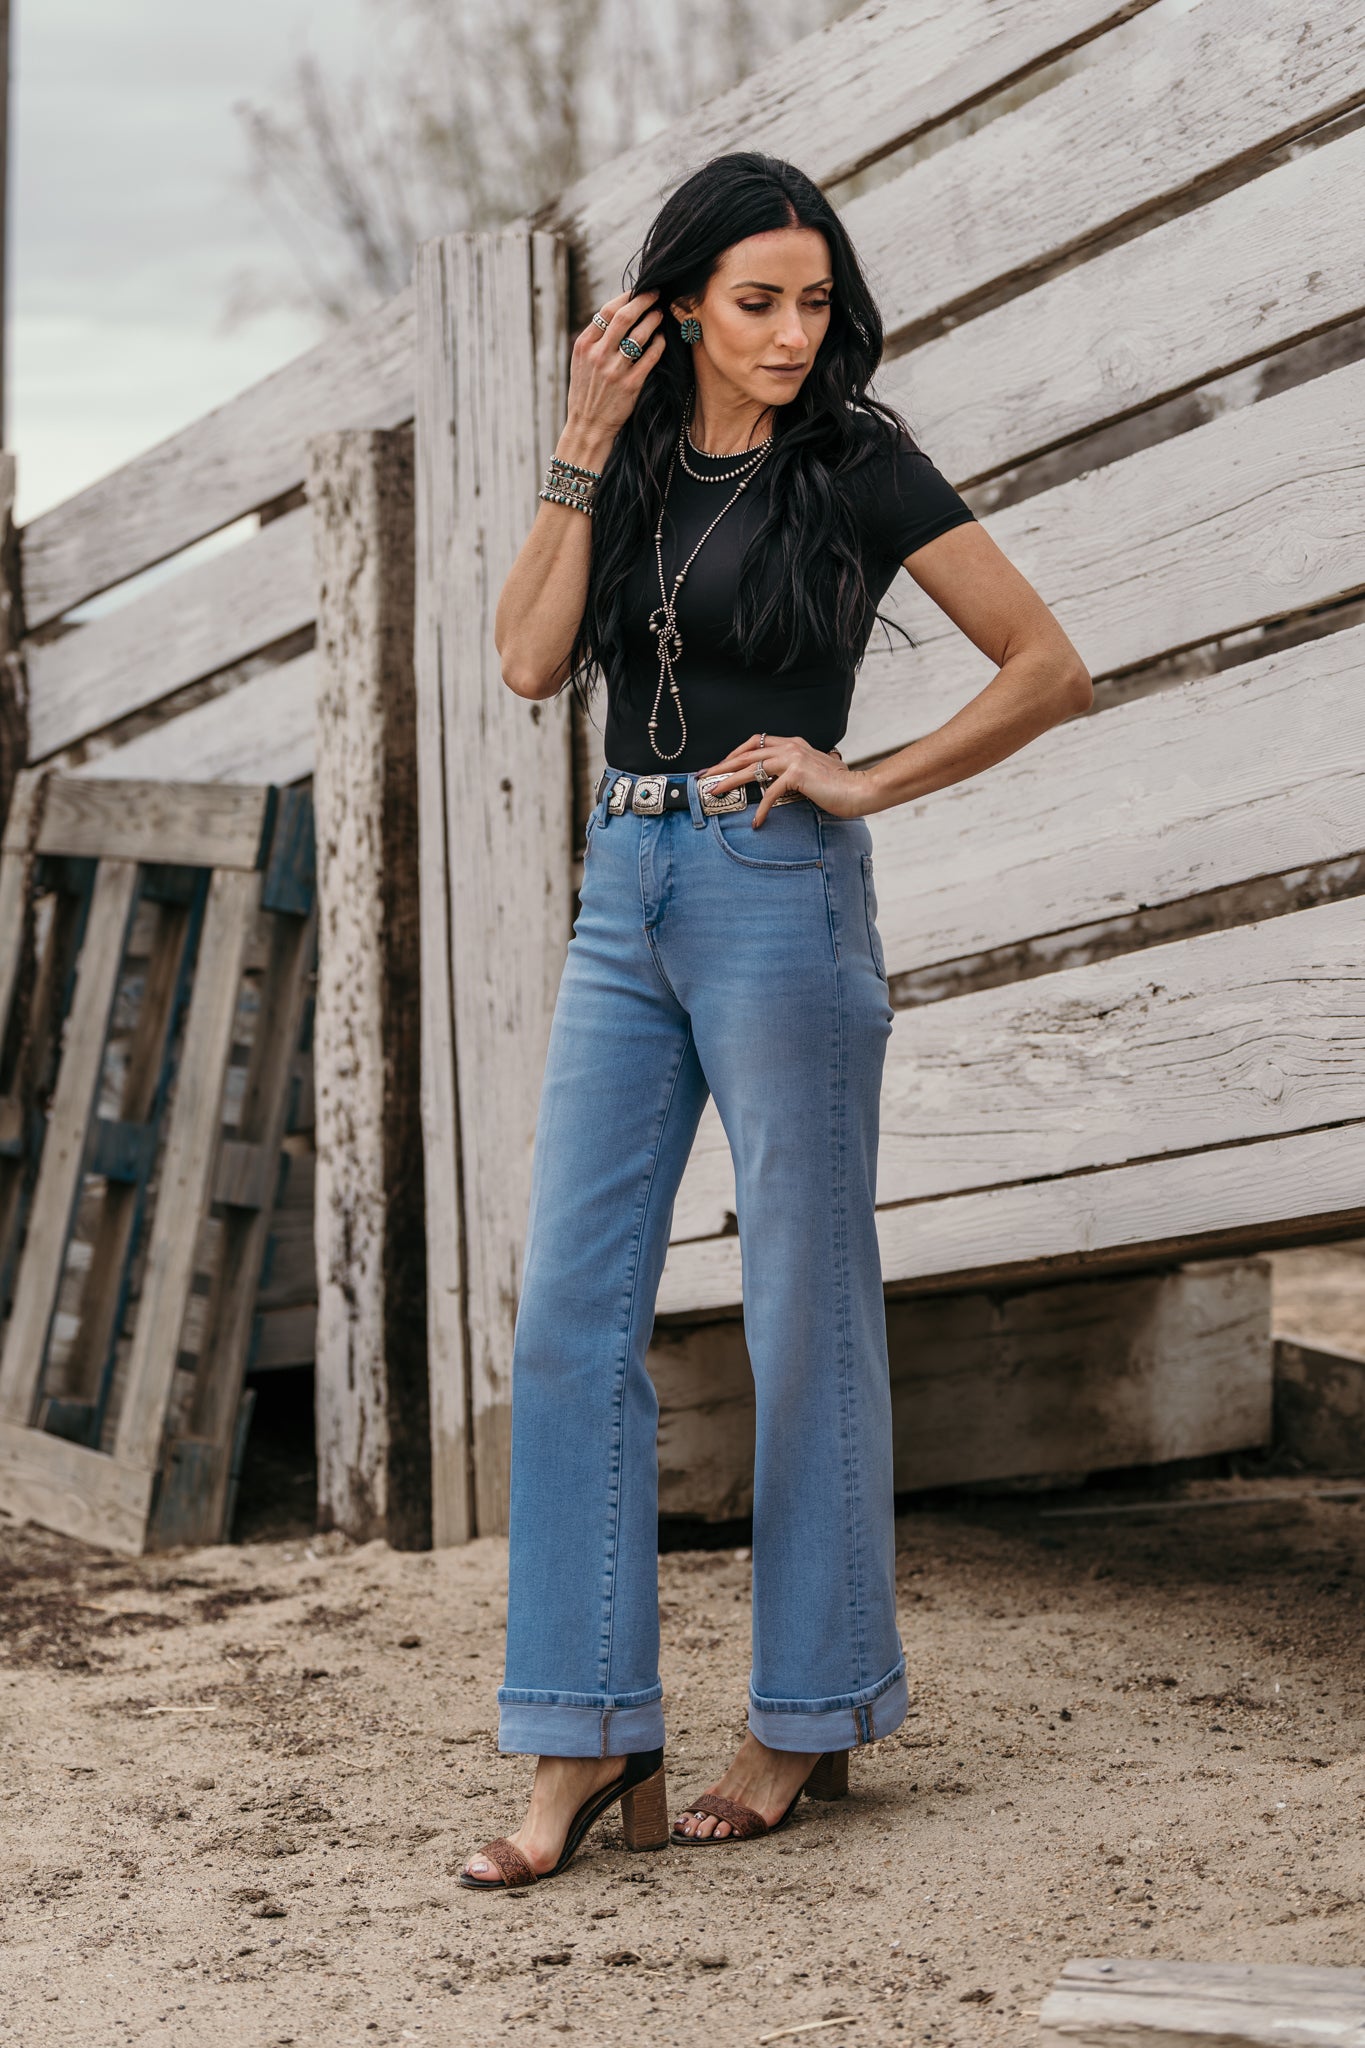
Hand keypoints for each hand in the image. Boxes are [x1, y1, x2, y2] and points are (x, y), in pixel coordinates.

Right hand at [564, 289, 664, 448]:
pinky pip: (651, 356)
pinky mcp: (631, 385)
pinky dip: (659, 343)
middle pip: (624, 316)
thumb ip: (595, 340)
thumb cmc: (586, 392)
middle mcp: (598, 355)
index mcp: (584, 346)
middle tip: (656, 294)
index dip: (626, 297)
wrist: (588, 426)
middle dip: (644, 300)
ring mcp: (615, 370)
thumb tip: (616, 314)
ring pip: (640, 334)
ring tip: (661, 314)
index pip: (606, 311)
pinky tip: (661, 339)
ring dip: (654, 319)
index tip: (638, 291)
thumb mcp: (581, 363)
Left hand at [699, 735, 876, 826]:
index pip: (756, 743)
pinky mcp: (797, 775)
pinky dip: (761, 809)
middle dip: (723, 765)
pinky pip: (769, 793)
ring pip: (751, 769)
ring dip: (730, 781)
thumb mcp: (812, 772)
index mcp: (793, 743)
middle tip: (706, 776)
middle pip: (747, 754)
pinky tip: (756, 821)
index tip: (721, 765)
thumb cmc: (837, 786)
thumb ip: (793, 771)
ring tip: (716, 792)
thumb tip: (775, 781)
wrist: (859, 790)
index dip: (735, 753)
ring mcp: (793, 759)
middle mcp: (791, 746)